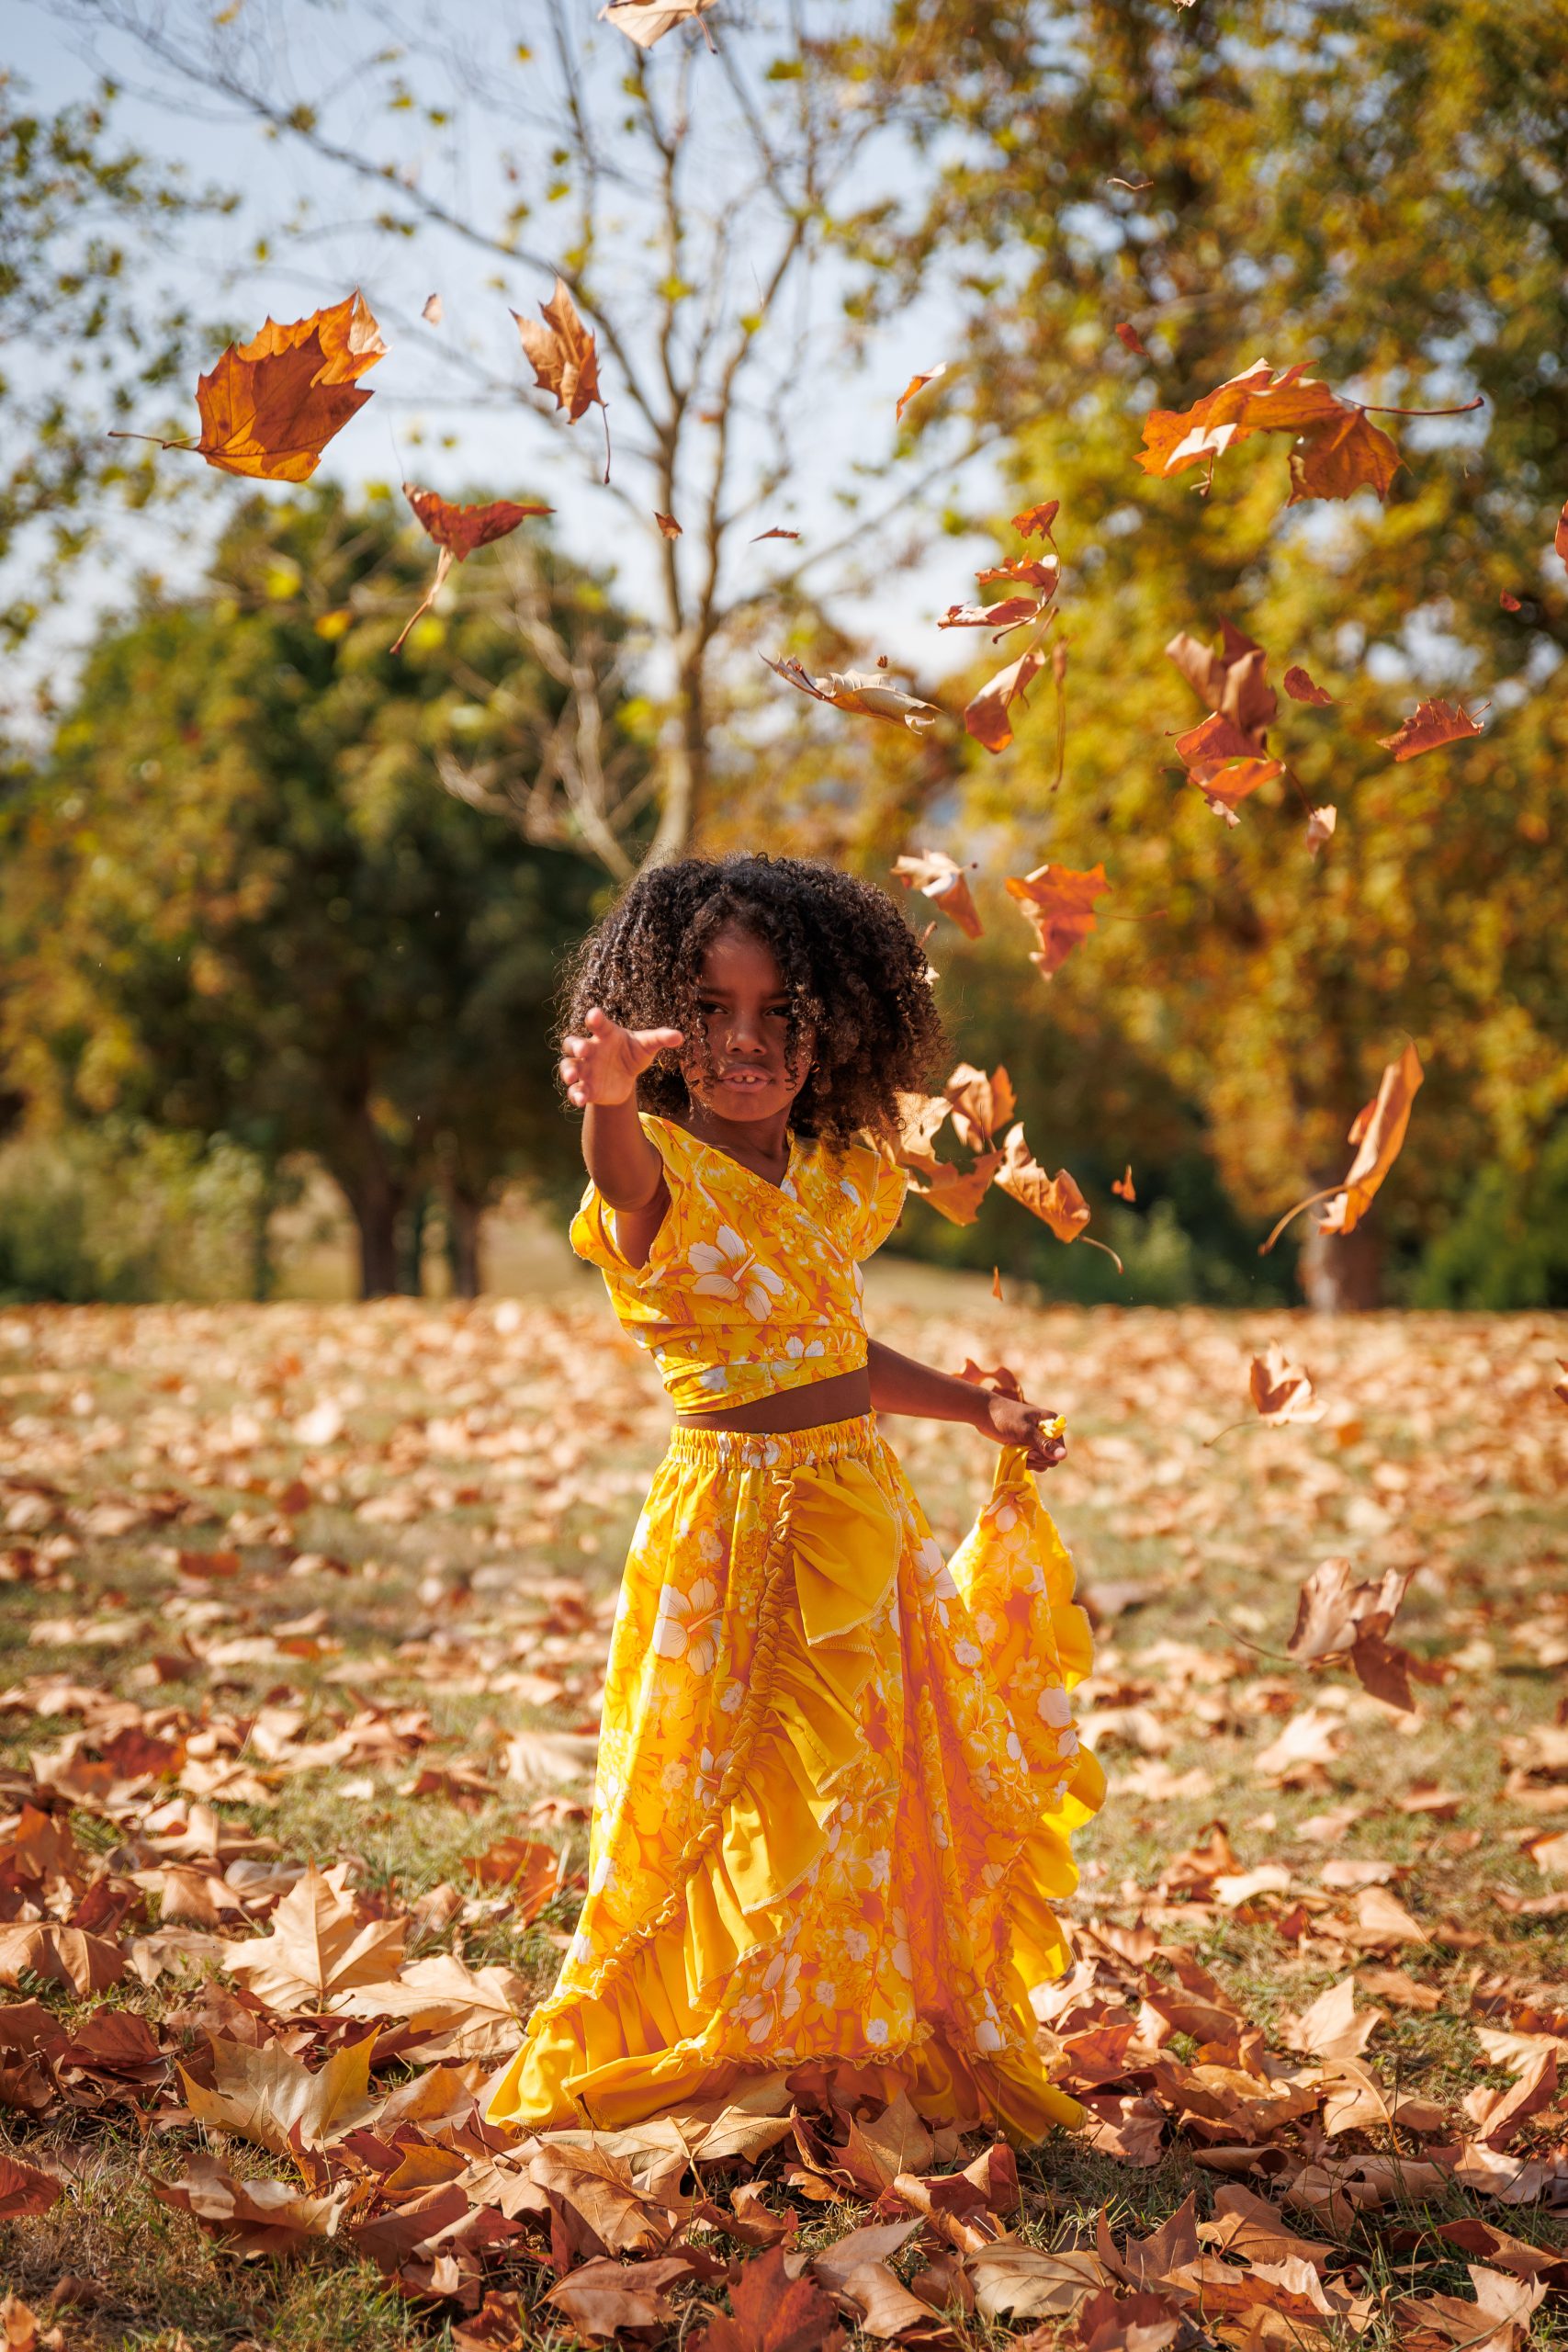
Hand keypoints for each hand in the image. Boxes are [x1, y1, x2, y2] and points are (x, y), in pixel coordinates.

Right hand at [560, 1007, 683, 1108]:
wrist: (625, 1077)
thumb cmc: (633, 1053)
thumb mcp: (647, 1046)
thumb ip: (661, 1038)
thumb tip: (680, 1036)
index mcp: (605, 1034)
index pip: (598, 1024)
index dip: (595, 1018)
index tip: (595, 1015)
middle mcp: (590, 1049)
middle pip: (573, 1043)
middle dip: (576, 1046)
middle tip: (582, 1050)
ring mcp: (585, 1068)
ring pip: (568, 1066)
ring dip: (568, 1071)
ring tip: (572, 1077)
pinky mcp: (586, 1087)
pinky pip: (575, 1090)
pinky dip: (575, 1094)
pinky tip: (580, 1099)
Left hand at [978, 1389, 1065, 1473]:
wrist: (985, 1414)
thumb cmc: (1005, 1418)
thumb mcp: (1025, 1431)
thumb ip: (1044, 1444)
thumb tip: (1064, 1456)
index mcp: (1052, 1422)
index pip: (1060, 1449)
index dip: (1047, 1454)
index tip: (1032, 1451)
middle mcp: (1048, 1432)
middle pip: (1052, 1458)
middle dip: (1038, 1459)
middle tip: (1024, 1452)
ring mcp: (1038, 1440)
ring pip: (1043, 1462)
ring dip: (1031, 1462)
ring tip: (1018, 1452)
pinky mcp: (1029, 1446)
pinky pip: (1034, 1462)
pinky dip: (1026, 1462)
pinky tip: (1016, 1454)